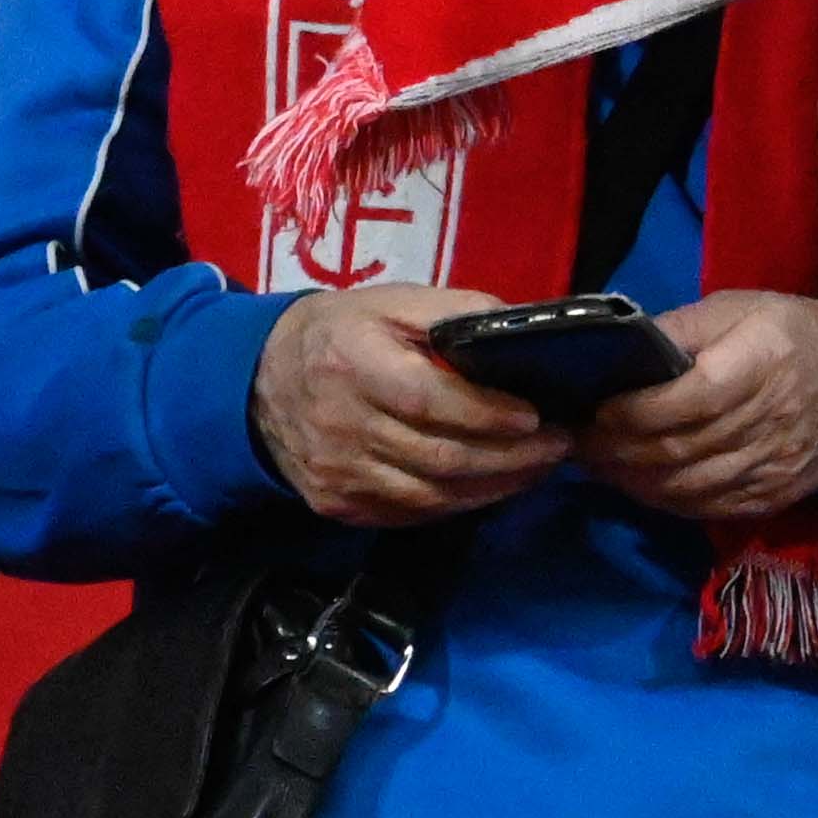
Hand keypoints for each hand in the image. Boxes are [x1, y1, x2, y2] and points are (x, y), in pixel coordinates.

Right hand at [253, 283, 572, 529]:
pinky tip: (493, 486)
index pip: (428, 401)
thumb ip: (454, 312)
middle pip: (438, 457)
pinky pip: (410, 515)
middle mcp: (342, 426)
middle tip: (559, 446)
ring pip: (431, 495)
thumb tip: (520, 329)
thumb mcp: (391, 302)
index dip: (486, 414)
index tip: (536, 416)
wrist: (258, 382)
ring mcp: (338, 473)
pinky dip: (460, 504)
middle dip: (510, 457)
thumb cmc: (342, 333)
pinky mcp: (337, 505)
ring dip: (495, 487)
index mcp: (354, 364)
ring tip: (539, 468)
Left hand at [574, 292, 817, 526]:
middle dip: (620, 451)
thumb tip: (620, 348)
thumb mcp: (738, 309)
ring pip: (689, 486)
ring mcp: (773, 466)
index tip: (596, 411)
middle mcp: (769, 421)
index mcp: (760, 364)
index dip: (635, 412)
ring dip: (635, 481)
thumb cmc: (791, 335)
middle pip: (681, 449)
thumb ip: (680, 328)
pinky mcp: (774, 496)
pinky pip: (710, 508)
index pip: (688, 400)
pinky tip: (642, 484)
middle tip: (581, 444)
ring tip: (602, 466)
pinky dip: (667, 501)